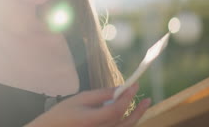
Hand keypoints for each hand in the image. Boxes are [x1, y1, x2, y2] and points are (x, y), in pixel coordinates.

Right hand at [26, 82, 150, 126]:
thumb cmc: (63, 113)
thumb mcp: (80, 99)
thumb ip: (100, 94)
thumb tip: (119, 89)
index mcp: (92, 120)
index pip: (117, 109)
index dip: (128, 97)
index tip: (134, 85)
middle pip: (125, 122)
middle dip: (137, 109)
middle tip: (145, 98)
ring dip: (135, 117)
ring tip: (141, 105)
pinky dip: (125, 123)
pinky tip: (128, 114)